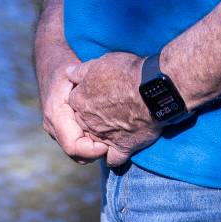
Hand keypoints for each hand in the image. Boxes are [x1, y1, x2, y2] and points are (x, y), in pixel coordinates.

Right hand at [39, 56, 108, 164]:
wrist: (50, 65)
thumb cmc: (66, 66)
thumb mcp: (75, 73)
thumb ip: (85, 86)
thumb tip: (100, 105)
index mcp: (56, 114)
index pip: (73, 146)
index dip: (92, 150)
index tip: (109, 144)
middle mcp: (52, 125)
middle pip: (76, 153)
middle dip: (96, 151)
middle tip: (114, 142)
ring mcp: (55, 128)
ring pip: (76, 152)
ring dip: (93, 148)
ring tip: (111, 137)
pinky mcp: (60, 128)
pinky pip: (76, 143)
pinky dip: (89, 142)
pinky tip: (103, 131)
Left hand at [67, 51, 162, 166]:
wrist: (151, 88)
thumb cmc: (127, 72)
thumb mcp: (101, 62)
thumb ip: (81, 71)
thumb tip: (69, 73)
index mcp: (79, 100)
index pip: (73, 101)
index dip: (85, 95)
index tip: (96, 91)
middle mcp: (87, 121)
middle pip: (81, 123)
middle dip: (89, 118)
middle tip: (106, 108)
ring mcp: (103, 136)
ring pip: (94, 142)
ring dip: (100, 136)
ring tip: (113, 126)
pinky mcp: (122, 147)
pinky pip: (112, 159)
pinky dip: (114, 154)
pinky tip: (119, 147)